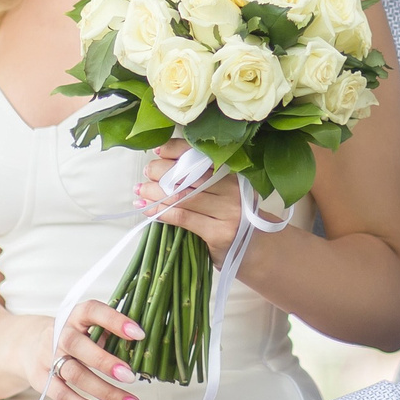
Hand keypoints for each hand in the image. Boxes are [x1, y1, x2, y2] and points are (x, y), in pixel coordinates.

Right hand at [30, 302, 145, 399]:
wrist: (28, 344)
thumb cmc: (71, 335)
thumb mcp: (87, 326)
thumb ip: (109, 333)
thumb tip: (142, 348)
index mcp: (75, 316)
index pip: (93, 311)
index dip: (115, 321)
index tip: (139, 334)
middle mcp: (59, 334)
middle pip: (79, 346)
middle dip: (106, 362)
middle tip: (131, 376)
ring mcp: (48, 357)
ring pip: (76, 375)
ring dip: (106, 392)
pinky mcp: (42, 380)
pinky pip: (64, 396)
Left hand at [138, 140, 246, 258]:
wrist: (260, 250)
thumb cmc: (237, 217)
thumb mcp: (228, 193)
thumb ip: (206, 181)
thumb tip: (165, 166)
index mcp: (234, 173)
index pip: (201, 155)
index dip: (177, 150)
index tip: (158, 151)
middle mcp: (233, 189)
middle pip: (188, 174)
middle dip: (161, 171)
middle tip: (147, 172)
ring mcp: (227, 212)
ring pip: (181, 196)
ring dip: (155, 193)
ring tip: (140, 191)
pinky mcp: (218, 233)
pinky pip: (182, 218)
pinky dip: (161, 212)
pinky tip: (147, 210)